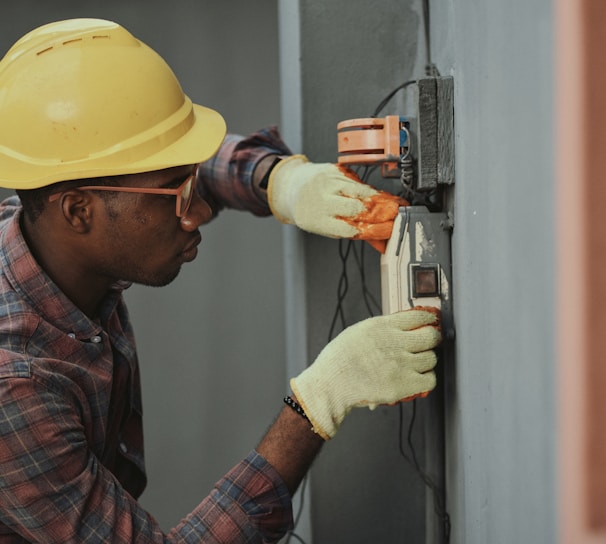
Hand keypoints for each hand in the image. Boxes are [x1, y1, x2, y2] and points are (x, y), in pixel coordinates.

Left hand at [267, 155, 406, 251]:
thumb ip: (356, 234)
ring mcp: (329, 183)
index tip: (391, 230)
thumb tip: (382, 243)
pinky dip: (371, 189)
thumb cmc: (312, 211)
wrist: (293, 186)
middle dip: (382, 213)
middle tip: (398, 215)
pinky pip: (359, 180)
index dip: (375, 230)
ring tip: (395, 205)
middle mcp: (322, 200)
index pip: (352, 229)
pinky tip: (379, 195)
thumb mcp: (329, 228)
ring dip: (382, 199)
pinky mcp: (335, 170)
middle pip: (359, 208)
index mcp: (319, 221)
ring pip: (362, 191)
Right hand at [290, 309, 440, 439]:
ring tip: (416, 363)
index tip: (430, 321)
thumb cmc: (339, 360)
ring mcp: (401, 364)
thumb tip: (403, 326)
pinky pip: (430, 380)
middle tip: (428, 342)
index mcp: (382, 326)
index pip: (419, 316)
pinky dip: (426, 379)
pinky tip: (417, 378)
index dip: (428, 319)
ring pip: (431, 359)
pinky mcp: (403, 385)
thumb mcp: (358, 331)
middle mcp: (394, 343)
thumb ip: (382, 328)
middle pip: (431, 336)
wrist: (330, 384)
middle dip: (432, 339)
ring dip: (426, 361)